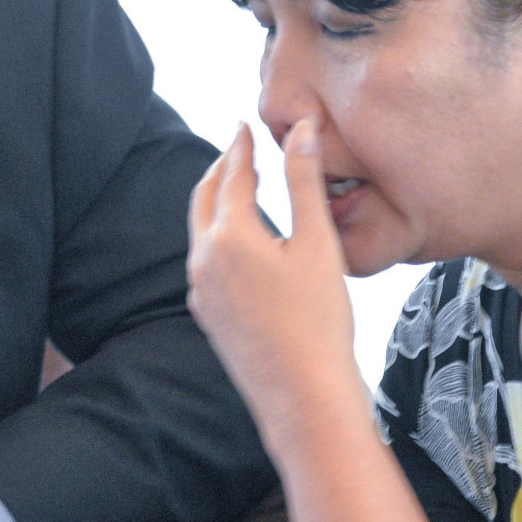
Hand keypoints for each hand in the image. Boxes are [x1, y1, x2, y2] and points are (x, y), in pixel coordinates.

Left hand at [187, 119, 360, 430]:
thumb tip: (301, 129)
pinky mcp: (208, 316)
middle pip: (204, 198)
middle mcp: (204, 260)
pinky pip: (206, 263)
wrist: (304, 397)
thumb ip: (305, 181)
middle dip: (221, 169)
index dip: (241, 146)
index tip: (244, 124)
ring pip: (201, 231)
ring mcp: (202, 291)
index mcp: (229, 235)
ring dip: (217, 203)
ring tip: (237, 188)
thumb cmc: (320, 321)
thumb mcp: (317, 244)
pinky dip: (218, 238)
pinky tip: (238, 244)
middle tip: (236, 148)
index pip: (233, 175)